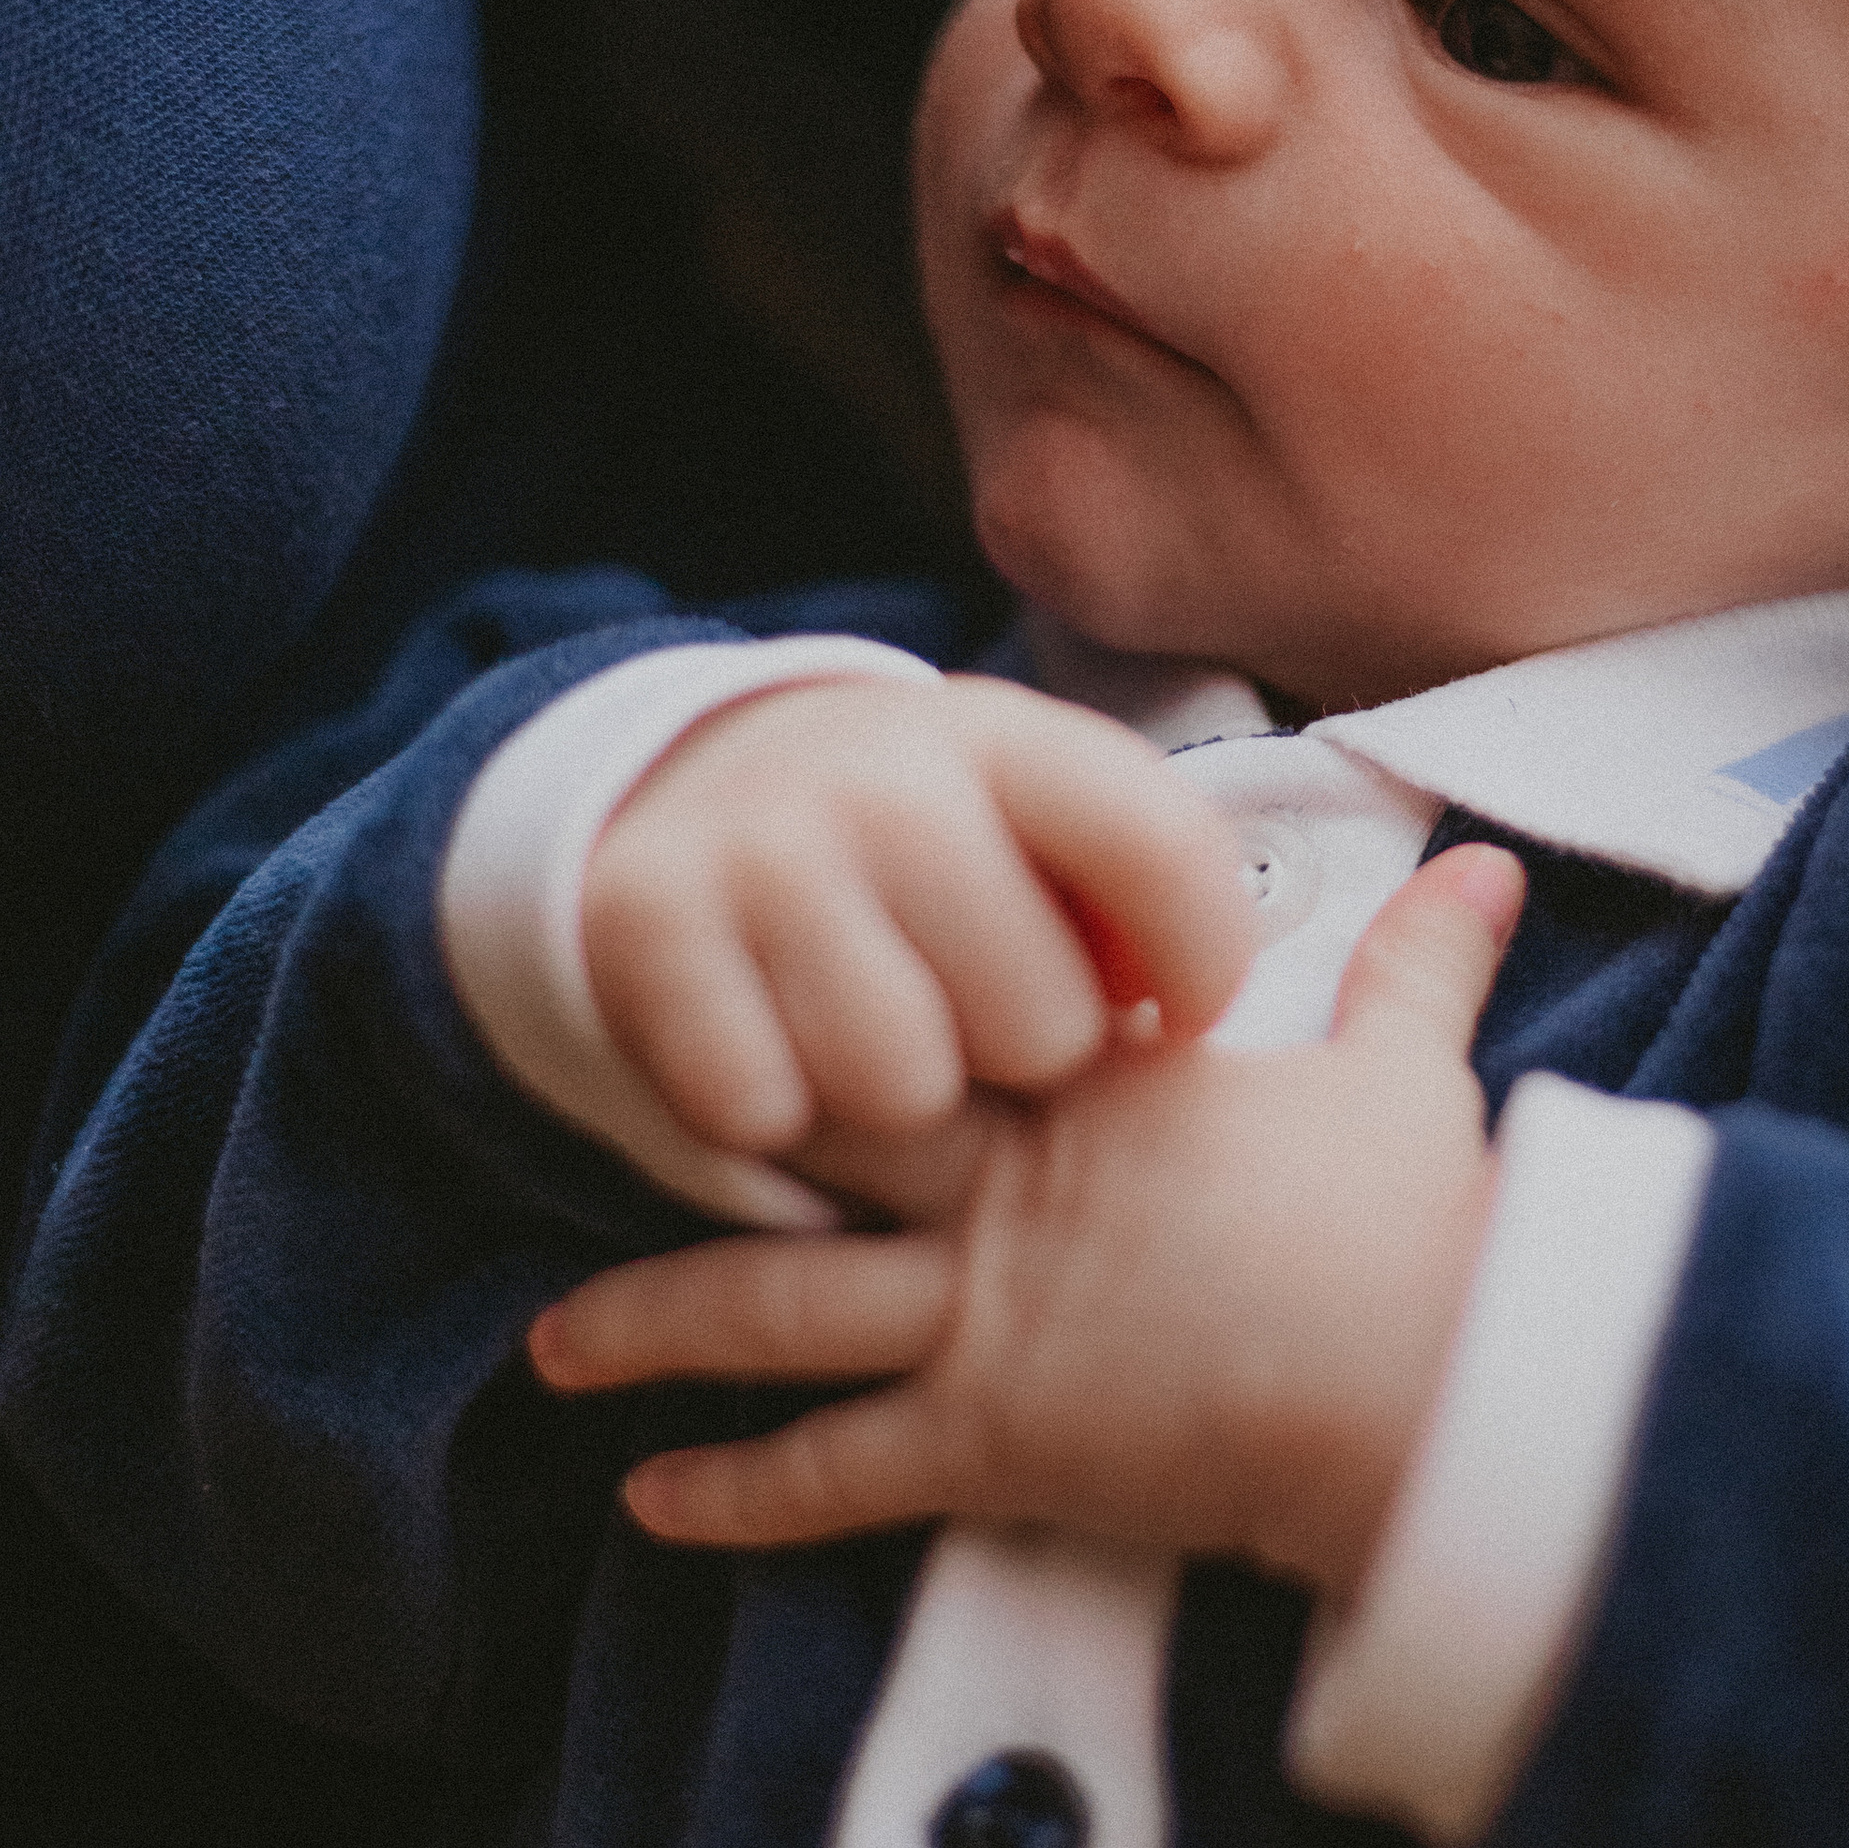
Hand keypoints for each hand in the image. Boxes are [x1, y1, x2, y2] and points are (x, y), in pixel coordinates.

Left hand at [531, 843, 1526, 1594]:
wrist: (1422, 1379)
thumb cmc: (1413, 1226)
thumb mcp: (1406, 1074)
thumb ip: (1419, 963)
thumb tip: (1486, 862)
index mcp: (1096, 1089)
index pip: (933, 1022)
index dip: (832, 1001)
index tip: (758, 975)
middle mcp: (1007, 1188)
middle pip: (809, 1139)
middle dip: (693, 1129)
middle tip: (585, 1122)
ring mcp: (983, 1314)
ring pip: (774, 1308)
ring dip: (653, 1327)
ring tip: (557, 1346)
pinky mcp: (989, 1438)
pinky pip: (833, 1472)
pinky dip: (738, 1493)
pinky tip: (654, 1505)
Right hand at [579, 672, 1255, 1175]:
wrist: (689, 784)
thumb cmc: (923, 843)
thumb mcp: (1037, 820)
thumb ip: (1145, 889)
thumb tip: (1195, 1012)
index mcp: (1006, 737)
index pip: (1163, 857)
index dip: (1206, 969)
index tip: (1182, 1013)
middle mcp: (878, 774)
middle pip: (1039, 1026)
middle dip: (1028, 1055)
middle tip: (982, 1012)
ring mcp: (754, 846)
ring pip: (901, 1088)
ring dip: (900, 1095)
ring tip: (883, 1029)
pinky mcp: (642, 923)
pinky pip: (760, 1109)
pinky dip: (776, 1111)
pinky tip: (781, 1044)